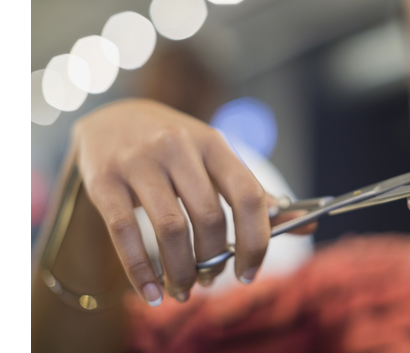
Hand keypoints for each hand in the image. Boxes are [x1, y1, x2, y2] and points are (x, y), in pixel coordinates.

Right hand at [71, 99, 280, 304]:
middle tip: (211, 280)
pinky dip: (140, 272)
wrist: (112, 115)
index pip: (248, 195)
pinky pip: (124, 233)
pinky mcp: (104, 179)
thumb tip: (306, 225)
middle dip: (214, 260)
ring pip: (170, 228)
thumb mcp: (215, 159)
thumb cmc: (175, 147)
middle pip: (210, 217)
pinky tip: (151, 293)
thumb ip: (254, 193)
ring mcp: (139, 162)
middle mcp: (178, 148)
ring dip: (182, 271)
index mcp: (214, 144)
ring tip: (184, 290)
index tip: (250, 273)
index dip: (256, 240)